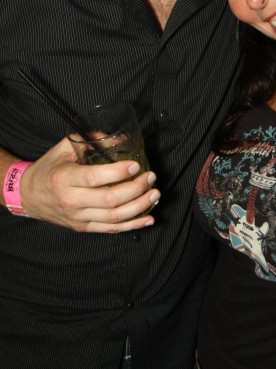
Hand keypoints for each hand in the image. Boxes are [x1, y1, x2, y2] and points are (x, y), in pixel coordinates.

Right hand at [19, 137, 159, 232]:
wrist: (28, 195)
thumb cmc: (49, 168)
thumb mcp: (64, 147)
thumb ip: (91, 140)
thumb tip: (122, 138)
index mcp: (64, 178)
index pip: (94, 178)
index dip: (118, 172)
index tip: (136, 164)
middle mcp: (71, 200)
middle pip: (109, 200)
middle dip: (135, 188)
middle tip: (151, 177)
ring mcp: (78, 217)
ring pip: (114, 217)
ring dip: (139, 207)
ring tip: (154, 194)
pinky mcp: (83, 227)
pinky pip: (111, 229)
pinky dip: (133, 225)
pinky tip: (148, 218)